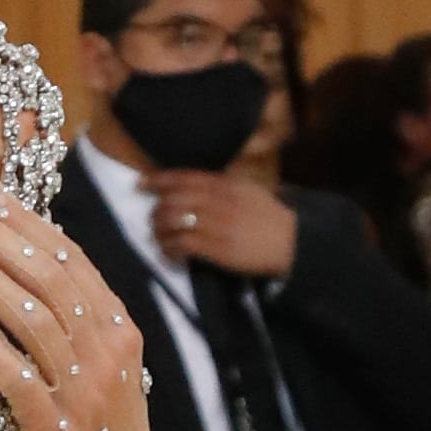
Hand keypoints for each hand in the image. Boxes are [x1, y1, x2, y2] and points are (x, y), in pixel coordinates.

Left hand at [0, 191, 148, 430]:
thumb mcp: (102, 368)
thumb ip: (75, 317)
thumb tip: (26, 254)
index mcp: (120, 330)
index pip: (68, 258)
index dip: (22, 219)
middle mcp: (108, 355)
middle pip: (45, 277)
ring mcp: (84, 394)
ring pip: (31, 316)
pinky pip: (18, 376)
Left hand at [140, 164, 296, 278]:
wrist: (291, 241)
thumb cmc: (269, 218)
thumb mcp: (247, 191)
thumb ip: (221, 186)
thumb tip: (194, 186)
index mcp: (225, 184)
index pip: (184, 177)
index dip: (158, 180)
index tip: (139, 183)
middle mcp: (218, 200)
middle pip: (174, 199)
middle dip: (157, 210)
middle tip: (151, 220)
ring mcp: (217, 224)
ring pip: (174, 221)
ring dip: (159, 230)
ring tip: (158, 238)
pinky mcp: (217, 248)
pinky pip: (183, 243)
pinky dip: (170, 248)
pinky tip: (168, 254)